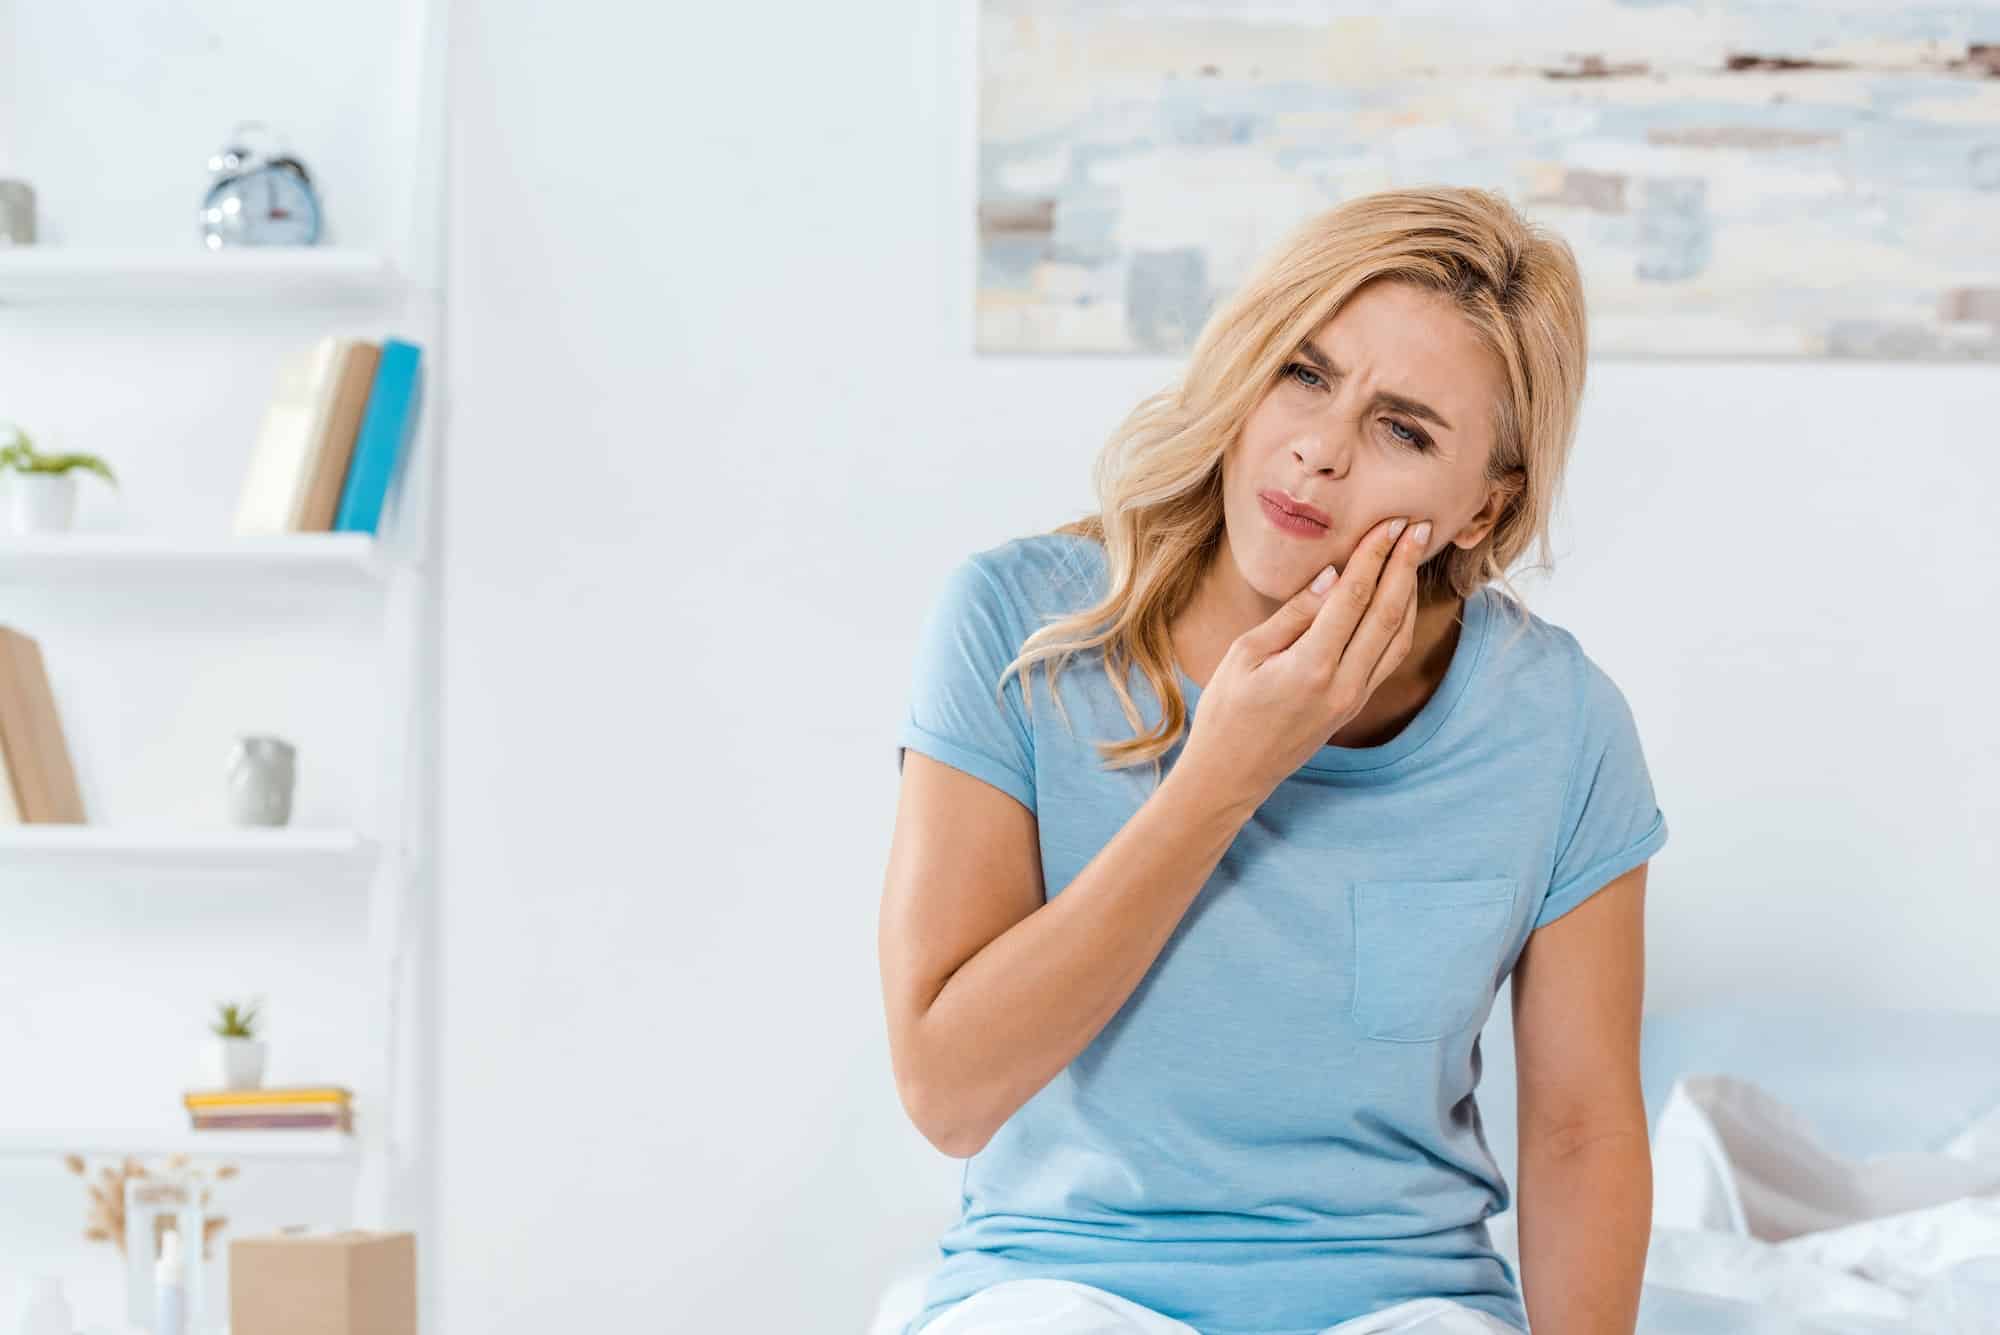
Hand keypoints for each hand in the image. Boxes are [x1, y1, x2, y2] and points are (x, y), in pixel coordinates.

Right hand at [1178, 514, 1430, 810]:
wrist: (1231, 774)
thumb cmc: (1226, 711)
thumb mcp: (1246, 654)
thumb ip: (1293, 615)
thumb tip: (1331, 577)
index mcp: (1311, 666)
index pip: (1353, 598)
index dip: (1374, 557)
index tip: (1389, 524)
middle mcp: (1343, 683)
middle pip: (1387, 613)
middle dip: (1404, 566)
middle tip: (1419, 526)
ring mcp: (1354, 698)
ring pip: (1397, 637)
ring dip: (1409, 592)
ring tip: (1415, 555)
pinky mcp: (1354, 706)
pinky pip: (1389, 657)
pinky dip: (1400, 623)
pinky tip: (1400, 599)